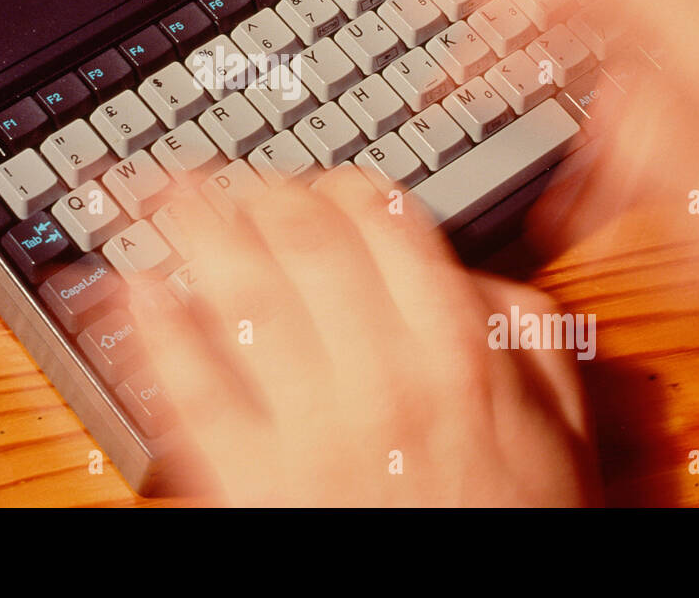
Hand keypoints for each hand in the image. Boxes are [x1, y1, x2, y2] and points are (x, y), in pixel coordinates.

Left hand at [131, 171, 601, 505]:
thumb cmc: (509, 530)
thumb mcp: (564, 428)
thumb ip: (527, 335)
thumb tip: (472, 273)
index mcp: (454, 350)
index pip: (384, 224)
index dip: (337, 184)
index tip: (314, 180)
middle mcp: (375, 373)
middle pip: (300, 245)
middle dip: (252, 191)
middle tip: (219, 169)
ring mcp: (309, 425)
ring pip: (241, 296)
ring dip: (191, 231)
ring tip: (155, 189)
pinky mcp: (250, 478)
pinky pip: (194, 389)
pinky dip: (157, 330)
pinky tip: (134, 287)